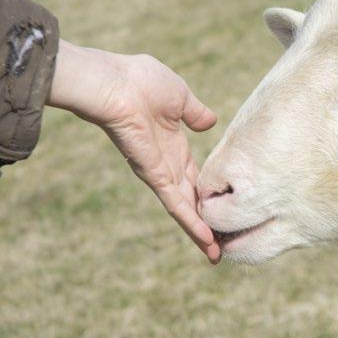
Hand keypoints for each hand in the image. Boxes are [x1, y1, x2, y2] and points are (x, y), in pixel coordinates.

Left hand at [48, 40, 220, 262]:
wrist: (114, 82)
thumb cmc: (141, 82)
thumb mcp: (181, 97)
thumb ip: (196, 113)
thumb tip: (211, 122)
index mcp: (173, 146)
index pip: (194, 177)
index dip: (208, 194)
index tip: (222, 209)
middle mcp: (166, 164)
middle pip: (191, 200)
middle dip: (206, 222)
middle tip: (221, 245)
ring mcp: (159, 173)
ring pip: (184, 210)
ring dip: (199, 233)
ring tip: (216, 256)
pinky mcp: (154, 177)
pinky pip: (176, 205)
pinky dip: (191, 224)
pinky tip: (206, 241)